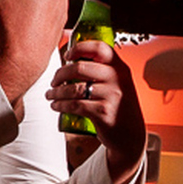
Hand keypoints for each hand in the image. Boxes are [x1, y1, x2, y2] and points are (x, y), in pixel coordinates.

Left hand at [46, 37, 145, 183]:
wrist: (131, 136)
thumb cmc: (119, 108)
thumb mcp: (118, 85)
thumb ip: (102, 73)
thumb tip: (72, 60)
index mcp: (120, 68)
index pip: (100, 48)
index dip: (79, 48)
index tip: (67, 55)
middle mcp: (117, 79)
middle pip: (79, 67)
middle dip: (60, 74)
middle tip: (54, 82)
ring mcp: (111, 96)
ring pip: (74, 88)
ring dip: (56, 92)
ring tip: (50, 95)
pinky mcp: (103, 112)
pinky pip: (75, 105)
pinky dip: (61, 105)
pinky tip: (56, 106)